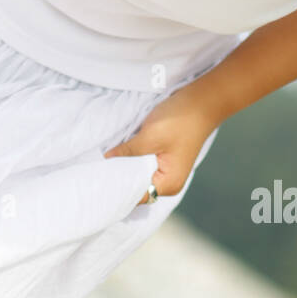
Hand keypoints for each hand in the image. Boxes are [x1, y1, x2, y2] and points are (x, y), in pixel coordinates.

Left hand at [103, 84, 218, 204]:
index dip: (117, 189)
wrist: (202, 102)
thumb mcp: (149, 136)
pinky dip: (131, 159)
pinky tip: (117, 154)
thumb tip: (105, 160)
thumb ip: (127, 151)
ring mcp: (167, 171)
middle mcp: (168, 183)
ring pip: (138, 175)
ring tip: (102, 164)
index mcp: (168, 184)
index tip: (96, 181)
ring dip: (124, 167)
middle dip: (118, 178)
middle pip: (137, 187)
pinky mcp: (164, 158)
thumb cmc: (180, 120)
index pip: (136, 196)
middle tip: (95, 171)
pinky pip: (142, 164)